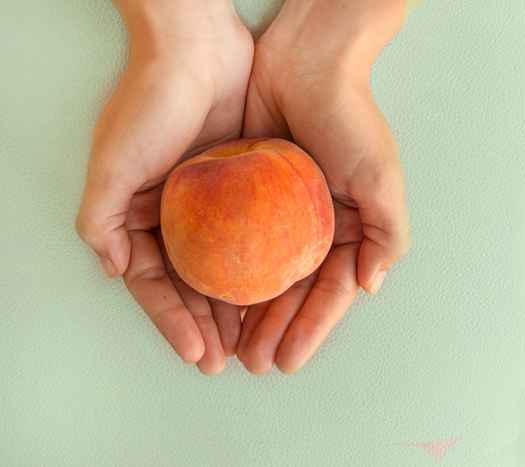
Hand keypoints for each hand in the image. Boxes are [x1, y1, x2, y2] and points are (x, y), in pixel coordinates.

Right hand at [75, 0, 252, 374]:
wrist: (198, 46)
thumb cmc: (151, 101)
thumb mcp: (113, 162)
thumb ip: (103, 221)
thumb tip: (116, 272)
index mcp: (140, 215)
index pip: (157, 284)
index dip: (175, 323)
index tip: (199, 356)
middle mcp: (175, 214)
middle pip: (192, 283)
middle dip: (208, 325)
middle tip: (231, 359)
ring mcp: (212, 202)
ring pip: (225, 266)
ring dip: (236, 304)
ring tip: (254, 339)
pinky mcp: (244, 185)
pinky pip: (254, 236)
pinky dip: (260, 266)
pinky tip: (275, 291)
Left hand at [237, 0, 410, 373]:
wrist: (307, 62)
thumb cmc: (350, 118)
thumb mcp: (380, 175)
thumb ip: (385, 233)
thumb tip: (369, 286)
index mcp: (349, 228)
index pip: (330, 291)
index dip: (311, 328)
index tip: (289, 360)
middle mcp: (315, 226)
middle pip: (293, 290)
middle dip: (276, 330)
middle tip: (254, 364)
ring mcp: (280, 212)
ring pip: (263, 273)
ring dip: (249, 311)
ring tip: (231, 345)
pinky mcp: (248, 194)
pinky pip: (236, 241)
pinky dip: (227, 271)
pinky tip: (214, 297)